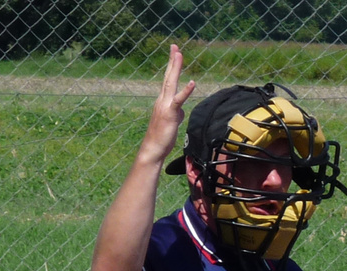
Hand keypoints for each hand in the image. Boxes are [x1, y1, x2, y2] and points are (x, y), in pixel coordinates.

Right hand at [139, 44, 196, 165]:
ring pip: (171, 83)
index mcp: (163, 101)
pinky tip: (192, 82)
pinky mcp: (170, 113)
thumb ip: (177, 113)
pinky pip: (179, 100)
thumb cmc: (162, 137)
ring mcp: (165, 105)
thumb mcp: (172, 122)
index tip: (175, 53)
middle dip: (172, 61)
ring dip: (175, 68)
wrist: (153, 149)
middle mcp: (162, 100)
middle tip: (175, 46)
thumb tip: (181, 109)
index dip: (172, 67)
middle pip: (168, 77)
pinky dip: (186, 91)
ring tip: (178, 54)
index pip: (168, 80)